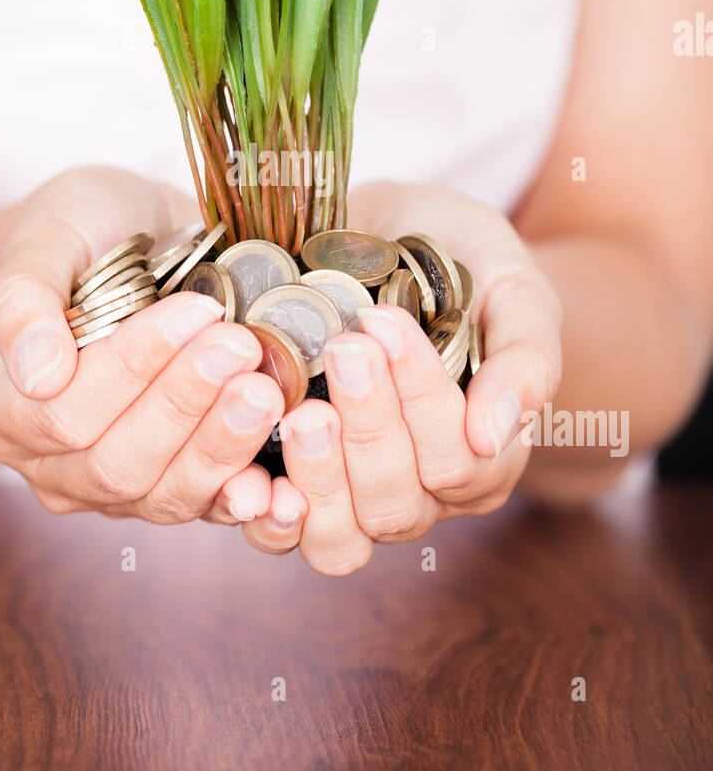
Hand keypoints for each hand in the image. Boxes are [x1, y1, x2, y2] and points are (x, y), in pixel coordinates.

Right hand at [0, 166, 286, 521]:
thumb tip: (38, 372)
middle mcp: (50, 463)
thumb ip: (23, 298)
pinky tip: (287, 480)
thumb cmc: (79, 233)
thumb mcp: (46, 234)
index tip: (196, 311)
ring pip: (166, 495)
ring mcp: (115, 486)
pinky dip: (251, 497)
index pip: (63, 412)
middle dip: (186, 405)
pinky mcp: (175, 487)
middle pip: (117, 463)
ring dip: (223, 446)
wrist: (127, 244)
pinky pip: (210, 508)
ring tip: (269, 390)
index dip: (132, 368)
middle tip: (242, 347)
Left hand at [239, 184, 562, 573]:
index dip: (421, 398)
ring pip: (340, 540)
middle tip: (344, 349)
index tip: (386, 321)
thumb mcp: (515, 290)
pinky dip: (261, 512)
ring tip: (303, 410)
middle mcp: (422, 496)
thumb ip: (525, 361)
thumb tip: (491, 436)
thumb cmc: (465, 261)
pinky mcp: (294, 487)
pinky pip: (279, 533)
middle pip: (395, 503)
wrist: (395, 230)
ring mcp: (354, 501)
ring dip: (318, 479)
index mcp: (483, 459)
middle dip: (369, 427)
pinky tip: (245, 471)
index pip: (458, 459)